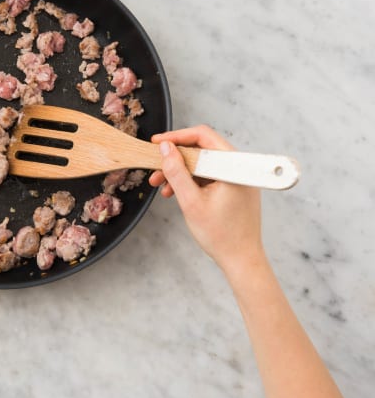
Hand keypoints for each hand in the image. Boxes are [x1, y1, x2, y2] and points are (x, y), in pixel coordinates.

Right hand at [148, 125, 262, 274]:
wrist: (241, 261)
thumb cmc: (221, 236)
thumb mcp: (191, 202)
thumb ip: (176, 172)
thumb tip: (165, 148)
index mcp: (233, 167)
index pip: (203, 136)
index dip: (176, 137)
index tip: (156, 143)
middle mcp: (238, 168)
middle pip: (202, 149)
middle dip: (175, 158)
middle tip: (154, 167)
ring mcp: (237, 178)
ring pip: (202, 163)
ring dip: (180, 171)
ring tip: (160, 185)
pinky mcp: (233, 187)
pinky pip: (208, 175)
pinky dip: (191, 181)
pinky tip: (175, 192)